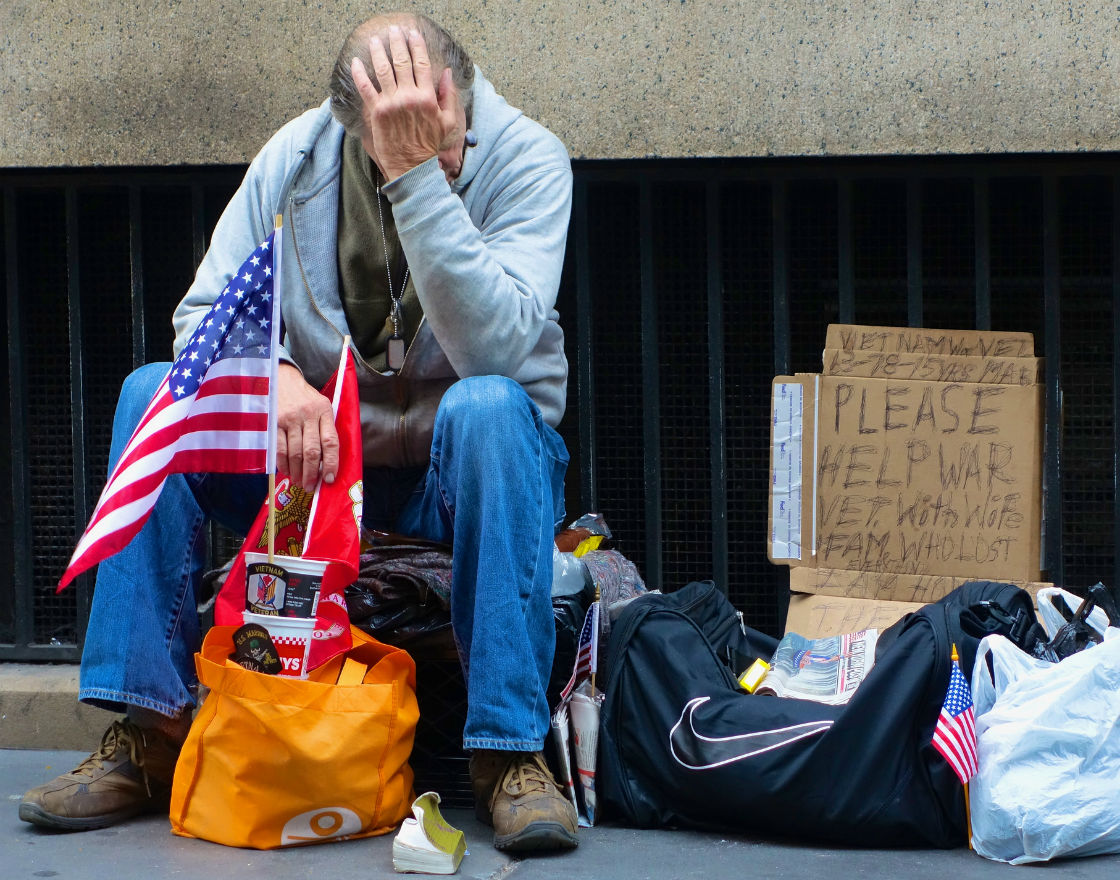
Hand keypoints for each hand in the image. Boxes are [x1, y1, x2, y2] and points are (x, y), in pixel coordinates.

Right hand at [276, 363, 338, 491]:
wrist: (282, 378)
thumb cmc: (306, 397)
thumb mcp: (322, 406)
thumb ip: (326, 428)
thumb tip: (327, 462)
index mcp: (324, 411)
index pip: (331, 442)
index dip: (331, 463)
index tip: (330, 479)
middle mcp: (308, 415)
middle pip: (312, 451)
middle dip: (312, 473)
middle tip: (311, 487)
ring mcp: (289, 419)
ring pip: (295, 453)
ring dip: (297, 472)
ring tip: (299, 482)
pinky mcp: (274, 422)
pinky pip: (279, 448)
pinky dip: (283, 464)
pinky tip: (287, 472)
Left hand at [351, 25, 462, 180]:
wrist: (412, 165)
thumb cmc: (429, 144)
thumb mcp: (447, 121)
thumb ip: (448, 96)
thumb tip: (447, 74)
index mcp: (426, 97)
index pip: (421, 63)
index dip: (416, 46)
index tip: (412, 34)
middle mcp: (408, 96)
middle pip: (401, 61)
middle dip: (397, 42)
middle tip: (393, 31)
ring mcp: (391, 103)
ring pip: (383, 69)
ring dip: (378, 51)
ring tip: (375, 41)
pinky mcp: (377, 112)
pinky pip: (366, 88)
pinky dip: (359, 74)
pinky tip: (356, 62)